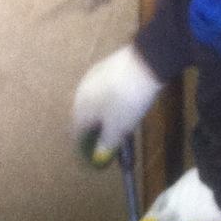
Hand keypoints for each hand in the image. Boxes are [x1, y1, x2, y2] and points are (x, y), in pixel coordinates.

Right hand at [72, 45, 162, 164]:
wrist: (144, 63)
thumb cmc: (127, 101)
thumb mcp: (118, 128)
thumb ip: (106, 143)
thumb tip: (98, 155)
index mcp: (80, 109)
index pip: (76, 133)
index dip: (84, 147)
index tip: (95, 157)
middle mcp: (80, 92)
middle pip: (83, 117)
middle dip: (92, 131)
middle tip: (105, 142)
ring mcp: (91, 77)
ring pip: (92, 102)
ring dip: (100, 116)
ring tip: (114, 126)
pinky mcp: (105, 67)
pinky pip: (102, 91)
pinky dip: (107, 102)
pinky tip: (119, 105)